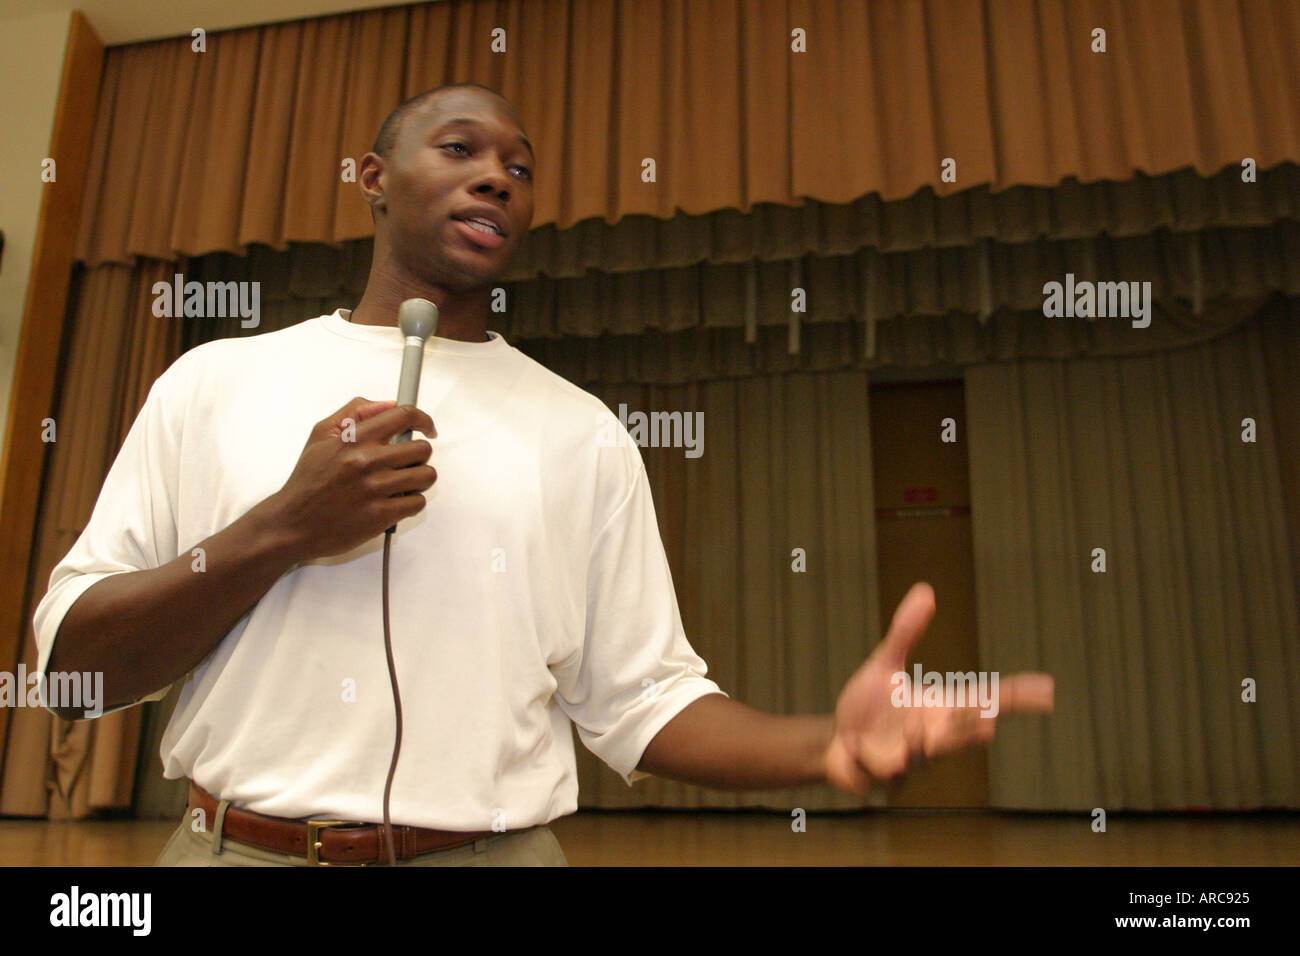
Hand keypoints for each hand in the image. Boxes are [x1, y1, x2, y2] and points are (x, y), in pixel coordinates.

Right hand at [267, 396, 437, 560]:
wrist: (292, 523)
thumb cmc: (307, 481)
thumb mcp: (320, 436)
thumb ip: (354, 413)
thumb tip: (388, 404)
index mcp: (354, 438)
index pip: (403, 416)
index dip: (423, 420)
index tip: (427, 428)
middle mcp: (366, 460)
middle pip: (422, 449)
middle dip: (419, 456)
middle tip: (406, 463)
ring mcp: (375, 488)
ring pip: (426, 476)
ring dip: (419, 480)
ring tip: (402, 483)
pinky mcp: (381, 515)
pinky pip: (417, 502)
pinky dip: (411, 503)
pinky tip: (395, 501)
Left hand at [824, 582, 1054, 793]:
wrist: (833, 740)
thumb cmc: (869, 706)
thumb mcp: (884, 664)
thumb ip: (905, 633)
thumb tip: (926, 591)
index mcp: (940, 710)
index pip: (984, 703)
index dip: (1016, 698)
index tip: (1047, 689)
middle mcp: (930, 738)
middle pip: (962, 736)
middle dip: (971, 729)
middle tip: (988, 719)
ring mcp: (906, 761)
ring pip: (921, 758)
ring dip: (919, 744)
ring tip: (916, 726)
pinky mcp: (876, 777)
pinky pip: (874, 770)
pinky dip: (865, 757)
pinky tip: (852, 743)